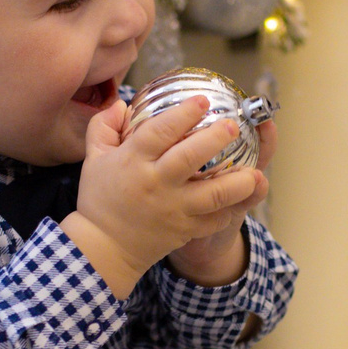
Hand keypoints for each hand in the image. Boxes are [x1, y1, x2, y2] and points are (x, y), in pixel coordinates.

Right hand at [61, 97, 267, 297]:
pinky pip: (214, 219)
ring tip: (254, 171)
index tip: (202, 100)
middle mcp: (155, 183)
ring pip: (213, 194)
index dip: (183, 114)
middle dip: (216, 139)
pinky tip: (239, 196)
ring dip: (237, 182)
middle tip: (233, 126)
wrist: (104, 248)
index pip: (159, 131)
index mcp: (133, 161)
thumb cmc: (100, 199)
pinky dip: (230, 209)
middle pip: (190, 157)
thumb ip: (103, 127)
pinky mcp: (184, 230)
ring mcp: (172, 209)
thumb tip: (120, 104)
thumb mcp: (93, 159)